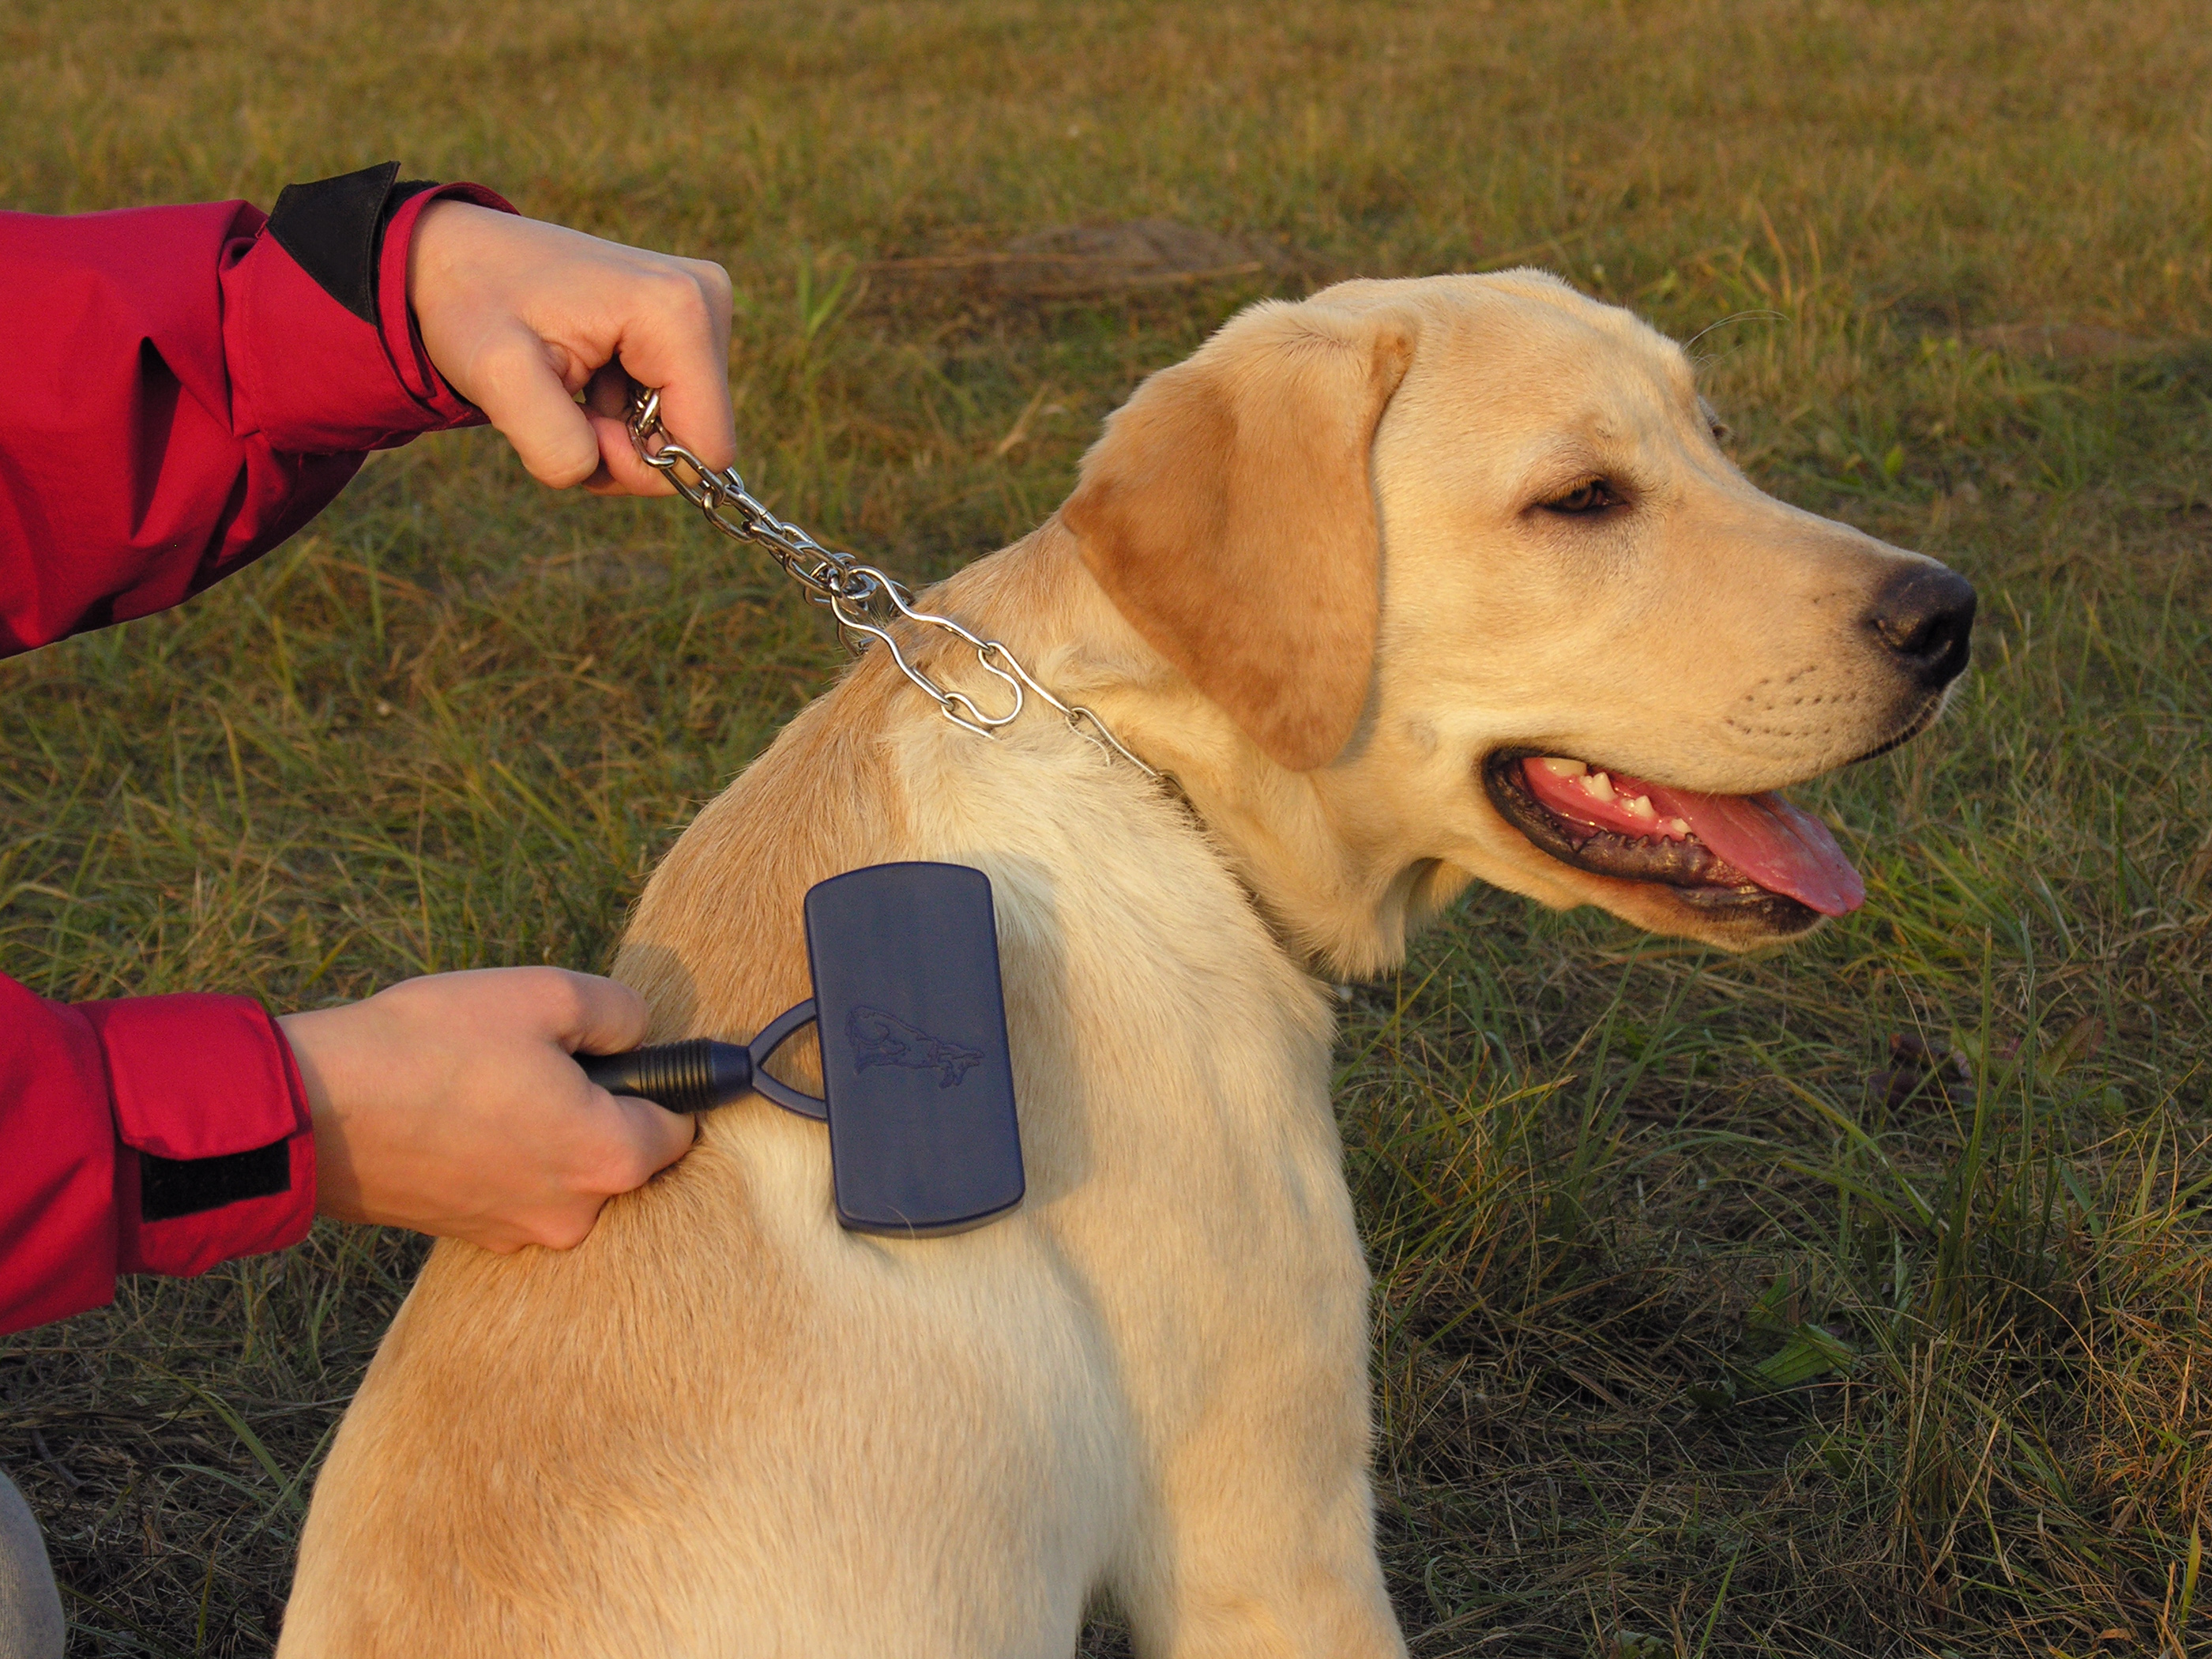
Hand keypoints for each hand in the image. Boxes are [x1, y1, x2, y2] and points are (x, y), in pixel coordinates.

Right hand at [279, 967, 695, 1251]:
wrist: (314, 1108)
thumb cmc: (434, 1046)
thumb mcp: (548, 994)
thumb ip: (622, 1012)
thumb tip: (639, 1033)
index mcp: (608, 1160)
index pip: (679, 1129)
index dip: (659, 1082)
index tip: (622, 1055)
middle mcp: (573, 1216)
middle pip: (619, 1154)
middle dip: (595, 1106)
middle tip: (537, 1058)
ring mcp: (515, 1233)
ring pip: (562, 1171)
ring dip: (542, 1130)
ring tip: (485, 1083)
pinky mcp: (467, 1235)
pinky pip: (513, 1187)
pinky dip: (499, 1153)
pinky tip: (457, 1113)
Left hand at [407, 201, 735, 495]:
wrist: (454, 253)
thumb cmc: (473, 305)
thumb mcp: (497, 380)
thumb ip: (556, 446)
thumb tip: (600, 467)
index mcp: (678, 312)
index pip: (708, 448)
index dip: (641, 465)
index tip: (580, 422)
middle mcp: (707, 299)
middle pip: (699, 438)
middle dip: (627, 445)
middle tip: (566, 402)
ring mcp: (704, 303)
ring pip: (685, 425)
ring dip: (620, 428)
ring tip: (571, 381)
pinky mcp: (690, 313)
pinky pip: (677, 401)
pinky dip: (625, 407)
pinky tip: (587, 370)